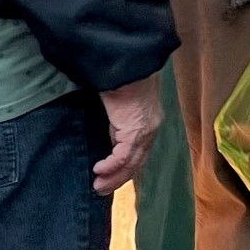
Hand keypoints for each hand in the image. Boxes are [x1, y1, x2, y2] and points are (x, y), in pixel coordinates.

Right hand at [93, 74, 163, 194]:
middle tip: (103, 188)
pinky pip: (122, 157)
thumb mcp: (118, 97)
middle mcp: (151, 128)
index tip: (111, 175)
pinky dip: (110, 166)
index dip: (125, 166)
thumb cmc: (119, 73)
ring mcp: (145, 131)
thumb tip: (106, 122)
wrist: (127, 61)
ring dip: (113, 177)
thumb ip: (116, 113)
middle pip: (137, 161)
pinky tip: (98, 170)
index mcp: (149, 119)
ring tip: (98, 186)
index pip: (139, 150)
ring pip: (131, 163)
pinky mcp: (135, 131)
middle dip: (119, 177)